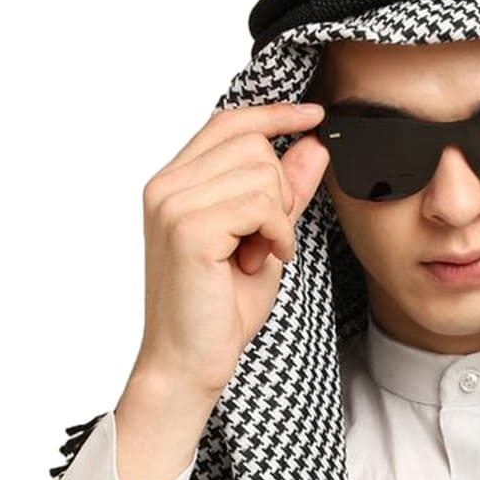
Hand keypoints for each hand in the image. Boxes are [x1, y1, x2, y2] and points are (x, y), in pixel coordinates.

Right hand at [131, 99, 330, 406]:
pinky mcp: (188, 228)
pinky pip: (259, 203)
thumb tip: (313, 144)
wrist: (189, 365)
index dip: (274, 114)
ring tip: (259, 255)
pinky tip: (262, 262)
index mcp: (174, 183)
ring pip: (260, 171)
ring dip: (278, 218)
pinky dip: (277, 234)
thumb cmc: (218, 312)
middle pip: (252, 144)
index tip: (314, 115)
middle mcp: (165, 185)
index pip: (227, 122)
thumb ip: (284, 193)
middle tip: (267, 239)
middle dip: (279, 190)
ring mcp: (172, 204)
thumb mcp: (262, 241)